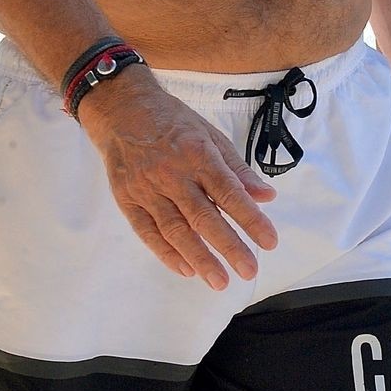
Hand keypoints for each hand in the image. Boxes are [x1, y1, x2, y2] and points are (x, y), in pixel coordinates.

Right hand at [78, 70, 278, 285]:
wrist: (121, 110)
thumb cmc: (172, 123)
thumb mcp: (210, 135)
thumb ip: (237, 170)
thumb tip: (266, 196)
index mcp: (197, 153)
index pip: (229, 192)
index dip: (250, 219)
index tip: (269, 242)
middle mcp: (172, 173)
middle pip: (203, 216)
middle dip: (229, 246)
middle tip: (248, 270)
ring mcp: (146, 188)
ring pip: (175, 230)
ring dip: (199, 258)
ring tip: (219, 281)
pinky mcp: (127, 199)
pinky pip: (147, 232)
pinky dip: (166, 253)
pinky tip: (186, 269)